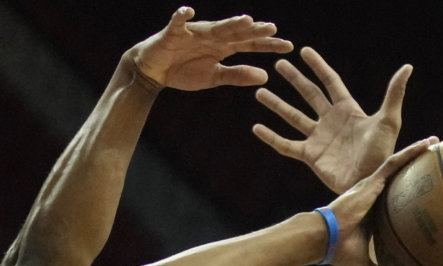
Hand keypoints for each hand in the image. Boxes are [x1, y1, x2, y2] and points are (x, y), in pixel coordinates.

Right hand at [126, 8, 291, 92]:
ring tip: (245, 20)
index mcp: (223, 47)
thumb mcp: (214, 77)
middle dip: (253, 30)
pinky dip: (182, 16)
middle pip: (236, 33)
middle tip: (272, 28)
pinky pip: (178, 22)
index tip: (289, 46)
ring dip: (229, 23)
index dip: (268, 44)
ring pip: (214, 27)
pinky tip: (189, 12)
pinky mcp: (173, 33)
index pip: (250, 44)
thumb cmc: (184, 71)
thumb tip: (265, 77)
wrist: (154, 70)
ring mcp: (193, 33)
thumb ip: (237, 75)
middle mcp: (212, 36)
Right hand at [254, 47, 412, 193]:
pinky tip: (256, 127)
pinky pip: (286, 145)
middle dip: (294, 79)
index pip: (330, 82)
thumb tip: (407, 67)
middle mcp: (330, 121)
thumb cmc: (381, 154)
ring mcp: (318, 138)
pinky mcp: (310, 156)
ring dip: (277, 105)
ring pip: (293, 116)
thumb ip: (394, 93)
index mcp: (347, 110)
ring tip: (260, 92)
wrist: (368, 182)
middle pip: (309, 94)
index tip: (304, 51)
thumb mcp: (388, 121)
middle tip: (279, 64)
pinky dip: (271, 137)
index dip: (318, 66)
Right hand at [322, 137, 437, 265]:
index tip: (426, 188)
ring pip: (399, 163)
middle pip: (399, 175)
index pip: (395, 197)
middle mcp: (373, 193)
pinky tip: (427, 144)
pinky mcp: (371, 181)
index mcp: (373, 210)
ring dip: (417, 151)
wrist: (324, 239)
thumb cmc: (339, 250)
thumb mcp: (363, 264)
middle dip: (416, 164)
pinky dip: (411, 152)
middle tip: (437, 158)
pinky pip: (395, 162)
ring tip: (436, 143)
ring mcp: (372, 185)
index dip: (409, 190)